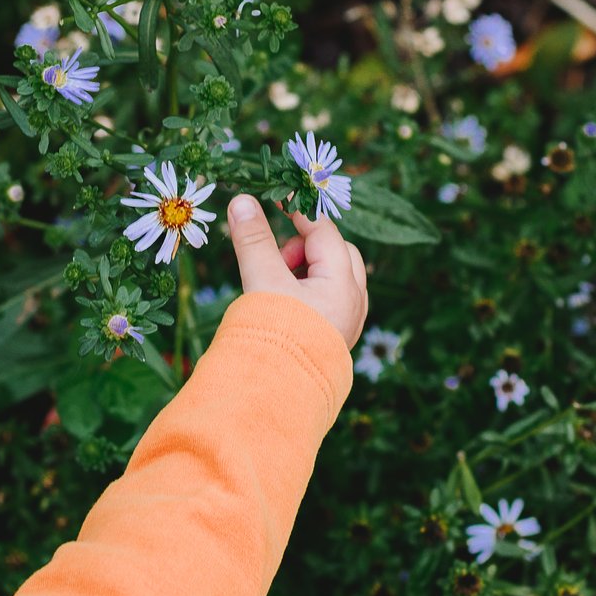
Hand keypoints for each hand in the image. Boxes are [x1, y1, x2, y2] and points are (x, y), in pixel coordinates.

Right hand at [225, 195, 367, 350]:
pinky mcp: (336, 337)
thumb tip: (242, 200)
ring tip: (276, 287)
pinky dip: (308, 292)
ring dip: (304, 271)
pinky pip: (328, 299)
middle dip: (302, 248)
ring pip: (332, 276)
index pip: (324, 231)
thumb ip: (252, 239)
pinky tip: (285, 306)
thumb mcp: (262, 280)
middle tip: (275, 262)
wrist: (276, 395)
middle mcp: (354, 301)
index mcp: (343, 283)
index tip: (273, 202)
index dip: (298, 213)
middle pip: (335, 252)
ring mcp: (348, 321)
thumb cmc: (274, 335)